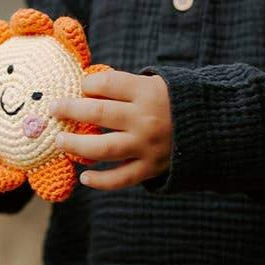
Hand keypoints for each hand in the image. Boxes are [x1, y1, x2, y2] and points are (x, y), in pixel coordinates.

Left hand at [49, 70, 171, 190]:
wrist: (211, 127)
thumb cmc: (172, 102)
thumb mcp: (154, 84)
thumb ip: (124, 86)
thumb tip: (85, 88)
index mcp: (147, 92)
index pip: (106, 84)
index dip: (87, 84)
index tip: (81, 86)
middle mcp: (145, 119)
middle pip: (98, 114)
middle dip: (71, 110)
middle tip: (54, 109)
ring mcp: (147, 146)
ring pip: (103, 148)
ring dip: (76, 145)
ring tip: (60, 141)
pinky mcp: (151, 168)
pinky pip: (121, 178)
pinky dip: (101, 181)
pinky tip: (84, 177)